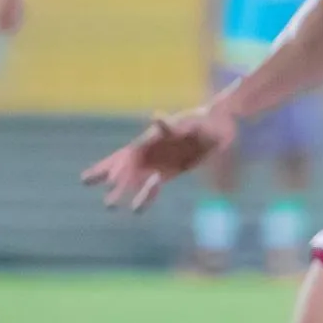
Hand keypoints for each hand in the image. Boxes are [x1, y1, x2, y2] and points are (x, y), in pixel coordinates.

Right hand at [80, 103, 235, 210]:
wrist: (217, 126)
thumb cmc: (200, 121)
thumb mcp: (187, 122)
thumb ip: (170, 124)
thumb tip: (155, 116)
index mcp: (147, 141)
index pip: (124, 157)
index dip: (112, 168)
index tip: (105, 181)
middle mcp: (149, 153)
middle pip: (124, 171)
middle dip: (114, 184)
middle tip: (105, 201)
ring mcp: (158, 163)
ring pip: (135, 181)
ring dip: (124, 192)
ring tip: (111, 206)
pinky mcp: (170, 172)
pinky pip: (154, 187)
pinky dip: (146, 195)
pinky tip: (137, 206)